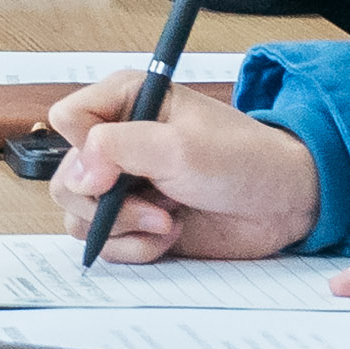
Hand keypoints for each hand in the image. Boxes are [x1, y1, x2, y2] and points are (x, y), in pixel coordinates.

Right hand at [53, 90, 311, 257]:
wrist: (282, 204)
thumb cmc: (243, 160)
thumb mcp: (179, 146)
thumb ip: (117, 149)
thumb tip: (76, 175)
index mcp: (124, 102)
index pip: (67, 119)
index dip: (85, 151)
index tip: (118, 173)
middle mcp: (116, 141)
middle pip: (67, 178)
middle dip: (107, 204)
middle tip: (155, 206)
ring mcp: (124, 184)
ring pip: (78, 215)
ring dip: (124, 228)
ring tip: (167, 220)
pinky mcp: (134, 220)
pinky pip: (105, 242)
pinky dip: (135, 247)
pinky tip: (170, 234)